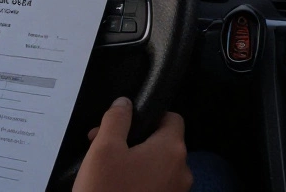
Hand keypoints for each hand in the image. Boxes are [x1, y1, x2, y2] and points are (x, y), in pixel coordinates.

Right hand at [73, 97, 191, 191]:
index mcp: (172, 149)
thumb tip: (125, 103)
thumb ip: (116, 119)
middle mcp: (182, 171)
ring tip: (106, 169)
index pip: (172, 119)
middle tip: (103, 147)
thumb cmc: (106, 191)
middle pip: (163, 143)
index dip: (148, 116)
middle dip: (135, 141)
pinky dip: (140, 182)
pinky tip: (116, 186)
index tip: (124, 125)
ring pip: (159, 167)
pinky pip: (157, 187)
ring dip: (136, 163)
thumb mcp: (103, 149)